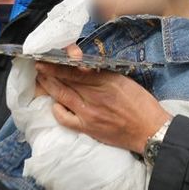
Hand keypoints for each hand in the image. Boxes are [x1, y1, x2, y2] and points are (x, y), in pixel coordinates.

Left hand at [35, 61, 169, 152]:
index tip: (46, 59)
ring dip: (49, 87)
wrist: (150, 131)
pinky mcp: (88, 128)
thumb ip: (104, 73)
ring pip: (62, 97)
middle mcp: (94, 96)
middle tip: (38, 66)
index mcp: (106, 81)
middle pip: (64, 82)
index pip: (74, 71)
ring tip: (41, 80)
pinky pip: (65, 118)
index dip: (57, 65)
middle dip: (48, 73)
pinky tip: (55, 103)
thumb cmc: (142, 104)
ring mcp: (89, 114)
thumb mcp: (125, 80)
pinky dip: (57, 110)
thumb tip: (83, 66)